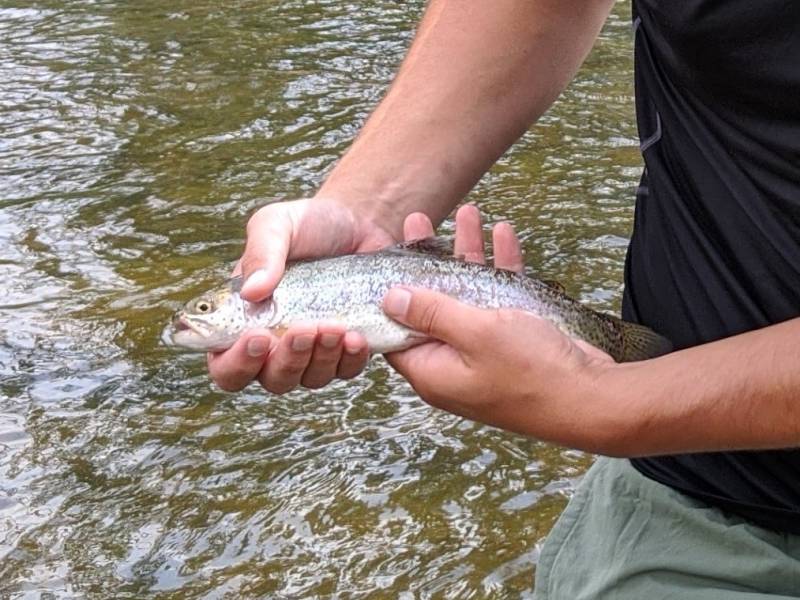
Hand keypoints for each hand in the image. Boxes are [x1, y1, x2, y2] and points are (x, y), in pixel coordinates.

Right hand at [208, 197, 390, 392]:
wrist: (361, 221)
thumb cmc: (309, 224)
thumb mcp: (277, 225)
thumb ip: (260, 254)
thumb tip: (251, 293)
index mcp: (243, 320)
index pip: (225, 364)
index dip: (236, 363)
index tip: (258, 337)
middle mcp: (275, 345)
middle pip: (271, 379)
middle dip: (287, 360)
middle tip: (304, 327)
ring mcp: (312, 352)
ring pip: (310, 379)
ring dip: (321, 358)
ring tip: (335, 325)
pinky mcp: (346, 350)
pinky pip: (346, 370)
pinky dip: (351, 358)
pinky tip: (356, 336)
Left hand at [382, 212, 617, 452]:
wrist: (592, 398)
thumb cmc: (531, 372)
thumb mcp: (473, 333)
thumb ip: (430, 312)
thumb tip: (391, 298)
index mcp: (432, 370)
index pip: (395, 331)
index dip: (390, 294)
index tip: (388, 257)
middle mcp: (453, 362)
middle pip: (431, 304)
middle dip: (428, 260)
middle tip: (419, 222)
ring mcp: (484, 351)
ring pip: (469, 294)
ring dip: (469, 254)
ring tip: (468, 213)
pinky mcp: (514, 341)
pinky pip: (500, 299)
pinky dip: (502, 267)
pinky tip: (504, 234)